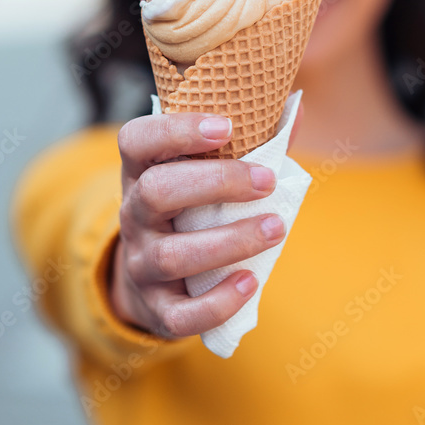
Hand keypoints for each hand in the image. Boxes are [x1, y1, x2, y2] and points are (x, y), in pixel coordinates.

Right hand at [109, 113, 286, 339]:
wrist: (152, 280)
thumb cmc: (191, 210)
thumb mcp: (204, 174)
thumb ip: (250, 144)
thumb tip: (292, 110)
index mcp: (141, 171)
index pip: (137, 139)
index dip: (176, 130)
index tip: (226, 126)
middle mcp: (133, 215)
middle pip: (156, 191)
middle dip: (216, 183)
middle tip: (266, 181)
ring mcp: (141, 264)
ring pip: (172, 255)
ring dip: (229, 241)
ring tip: (276, 227)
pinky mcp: (158, 308)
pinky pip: (181, 313)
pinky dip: (218, 301)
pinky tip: (252, 281)